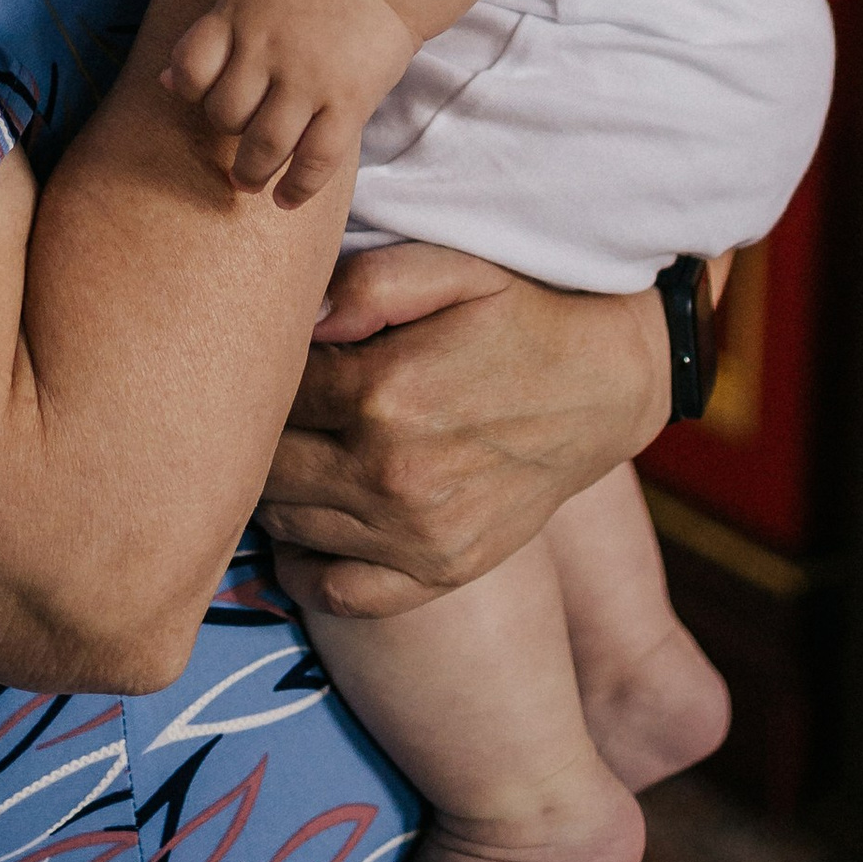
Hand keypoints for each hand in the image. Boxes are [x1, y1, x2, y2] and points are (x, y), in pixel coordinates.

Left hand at [163, 0, 414, 199]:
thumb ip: (211, 35)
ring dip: (251, 173)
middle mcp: (269, 47)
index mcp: (238, 15)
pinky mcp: (349, 102)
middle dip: (226, 130)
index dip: (189, 90)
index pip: (190, 68)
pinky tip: (284, 199)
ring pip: (264, 145)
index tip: (202, 97)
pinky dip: (296, 188)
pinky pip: (316, 160)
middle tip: (239, 134)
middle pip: (225, 113)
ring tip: (249, 181)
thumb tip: (163, 83)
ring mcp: (309, 78)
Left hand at [260, 243, 671, 615]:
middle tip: (266, 410)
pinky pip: (340, 593)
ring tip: (292, 454)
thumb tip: (300, 319)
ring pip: (290, 523)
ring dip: (275, 492)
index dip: (261, 372)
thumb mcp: (454, 268)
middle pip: (268, 464)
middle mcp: (392, 473)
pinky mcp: (441, 571)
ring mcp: (417, 534)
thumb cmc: (520, 316)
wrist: (605, 387)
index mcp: (385, 393)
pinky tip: (304, 534)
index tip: (270, 359)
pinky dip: (305, 571)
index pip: (271, 393)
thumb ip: (369, 281)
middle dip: (257, 434)